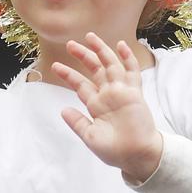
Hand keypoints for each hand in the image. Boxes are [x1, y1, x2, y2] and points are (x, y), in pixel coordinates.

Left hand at [50, 34, 163, 181]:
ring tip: (90, 37)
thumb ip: (77, 123)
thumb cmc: (114, 150)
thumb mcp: (90, 136)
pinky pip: (132, 72)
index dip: (68, 74)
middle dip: (83, 56)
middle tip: (71, 44)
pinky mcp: (134, 93)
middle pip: (94, 69)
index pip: (80, 84)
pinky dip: (127, 58)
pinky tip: (120, 45)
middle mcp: (107, 95)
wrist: (136, 156)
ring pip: (111, 65)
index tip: (55, 66)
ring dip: (102, 50)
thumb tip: (62, 111)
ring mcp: (121, 92)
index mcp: (96, 104)